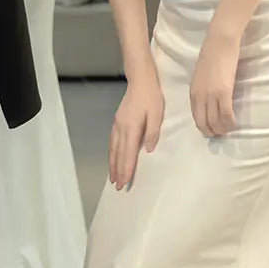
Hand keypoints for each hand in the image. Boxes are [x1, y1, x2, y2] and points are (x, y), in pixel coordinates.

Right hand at [109, 68, 163, 190]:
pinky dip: (111, 152)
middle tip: (117, 187)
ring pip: (113, 148)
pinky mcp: (117, 120)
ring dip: (112, 163)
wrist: (140, 80)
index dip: (126, 169)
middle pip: (118, 153)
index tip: (124, 183)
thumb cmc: (151, 97)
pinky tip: (112, 157)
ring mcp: (117, 124)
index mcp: (132, 128)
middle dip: (117, 171)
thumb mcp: (157, 114)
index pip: (128, 153)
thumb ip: (152, 133)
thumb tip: (148, 149)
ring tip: (112, 177)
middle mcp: (121, 128)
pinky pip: (112, 141)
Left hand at [189, 31, 239, 136]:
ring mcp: (211, 95)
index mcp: (193, 92)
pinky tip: (235, 123)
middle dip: (212, 132)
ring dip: (223, 129)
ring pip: (215, 121)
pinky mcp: (224, 92)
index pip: (196, 116)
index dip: (204, 126)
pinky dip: (230, 122)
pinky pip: (226, 114)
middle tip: (221, 133)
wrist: (219, 42)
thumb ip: (202, 89)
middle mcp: (199, 96)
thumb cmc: (211, 55)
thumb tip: (209, 101)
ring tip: (229, 129)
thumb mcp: (200, 75)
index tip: (212, 129)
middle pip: (203, 123)